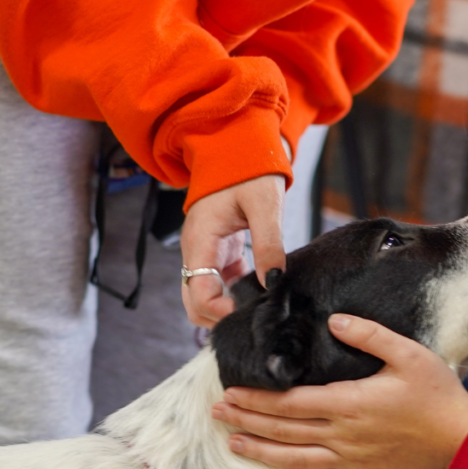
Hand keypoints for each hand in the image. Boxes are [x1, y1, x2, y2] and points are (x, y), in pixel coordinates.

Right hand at [180, 174, 285, 326]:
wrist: (236, 147)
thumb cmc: (248, 169)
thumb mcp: (264, 204)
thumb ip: (268, 243)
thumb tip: (272, 281)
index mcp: (200, 240)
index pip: (198, 292)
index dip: (220, 312)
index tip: (248, 315)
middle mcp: (196, 250)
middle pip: (194, 303)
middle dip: (219, 319)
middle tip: (254, 321)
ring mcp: (205, 253)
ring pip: (204, 297)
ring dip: (226, 309)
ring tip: (258, 311)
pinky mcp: (218, 253)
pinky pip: (220, 285)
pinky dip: (235, 296)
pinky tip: (260, 295)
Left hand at [210, 314, 467, 468]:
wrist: (462, 437)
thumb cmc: (437, 392)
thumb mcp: (407, 353)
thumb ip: (369, 335)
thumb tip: (333, 321)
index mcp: (348, 403)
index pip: (290, 402)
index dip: (258, 399)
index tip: (230, 393)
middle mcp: (343, 434)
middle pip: (285, 429)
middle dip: (248, 420)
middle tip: (216, 415)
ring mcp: (352, 460)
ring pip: (296, 459)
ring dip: (262, 452)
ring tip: (233, 445)